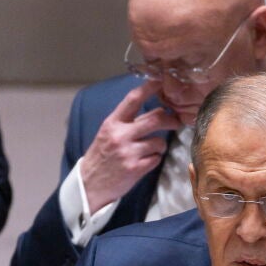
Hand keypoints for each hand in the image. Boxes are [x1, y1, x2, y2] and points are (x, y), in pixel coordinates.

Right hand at [80, 80, 180, 212]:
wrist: (90, 184)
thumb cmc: (102, 156)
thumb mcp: (109, 133)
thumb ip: (129, 122)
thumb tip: (158, 111)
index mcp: (112, 123)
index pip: (132, 99)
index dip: (149, 88)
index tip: (160, 81)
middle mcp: (120, 135)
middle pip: (155, 119)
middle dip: (170, 119)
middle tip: (176, 122)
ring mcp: (128, 153)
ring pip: (159, 142)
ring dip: (160, 146)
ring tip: (152, 150)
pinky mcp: (135, 169)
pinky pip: (156, 159)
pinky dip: (155, 159)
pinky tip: (146, 162)